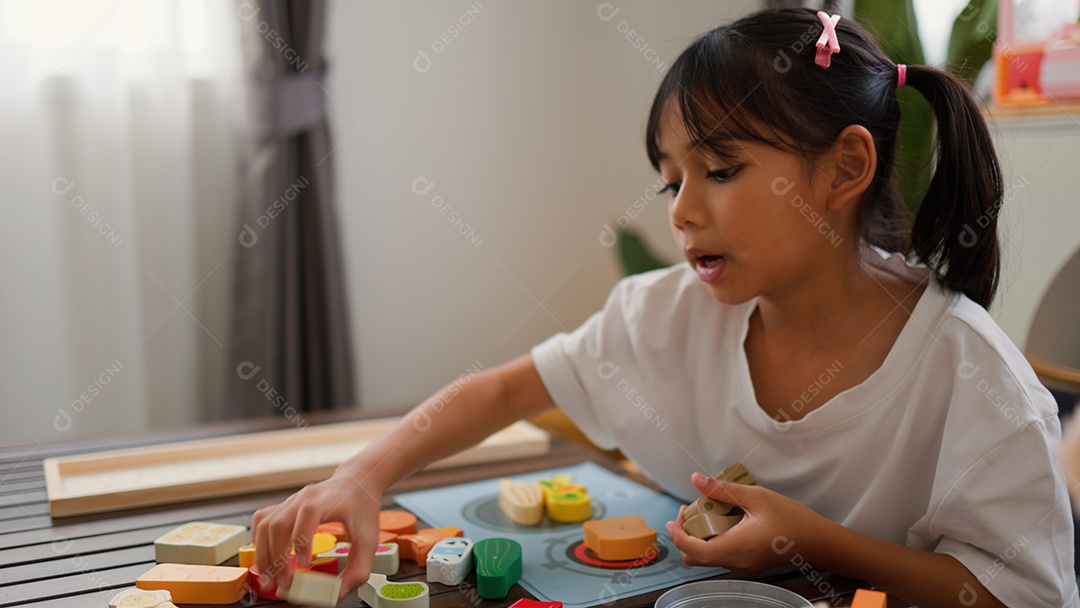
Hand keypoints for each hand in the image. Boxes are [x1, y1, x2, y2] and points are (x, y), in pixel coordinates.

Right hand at [251, 468, 383, 598]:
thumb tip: (336, 595)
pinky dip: (258, 541)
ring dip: (263, 554)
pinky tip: (265, 558)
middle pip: (279, 523)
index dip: (301, 539)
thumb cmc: (362, 508)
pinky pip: (262, 521)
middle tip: (282, 583)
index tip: (305, 565)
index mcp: (328, 500)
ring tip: (269, 579)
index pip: (308, 513)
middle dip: (277, 557)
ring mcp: (292, 500)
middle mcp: (305, 497)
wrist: (356, 481)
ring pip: (265, 524)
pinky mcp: (284, 506)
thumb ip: (358, 569)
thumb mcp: (370, 539)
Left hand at [666, 472, 827, 572]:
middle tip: (688, 511)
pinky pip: (720, 555)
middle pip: (696, 558)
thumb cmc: (791, 517)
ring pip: (706, 558)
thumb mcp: (756, 496)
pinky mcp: (746, 564)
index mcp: (739, 546)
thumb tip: (696, 479)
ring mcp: (741, 565)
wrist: (816, 540)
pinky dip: (711, 539)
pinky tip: (720, 520)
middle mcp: (737, 561)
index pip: (697, 551)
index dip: (679, 537)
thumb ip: (723, 490)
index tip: (673, 520)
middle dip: (684, 535)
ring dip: (697, 537)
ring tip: (704, 511)